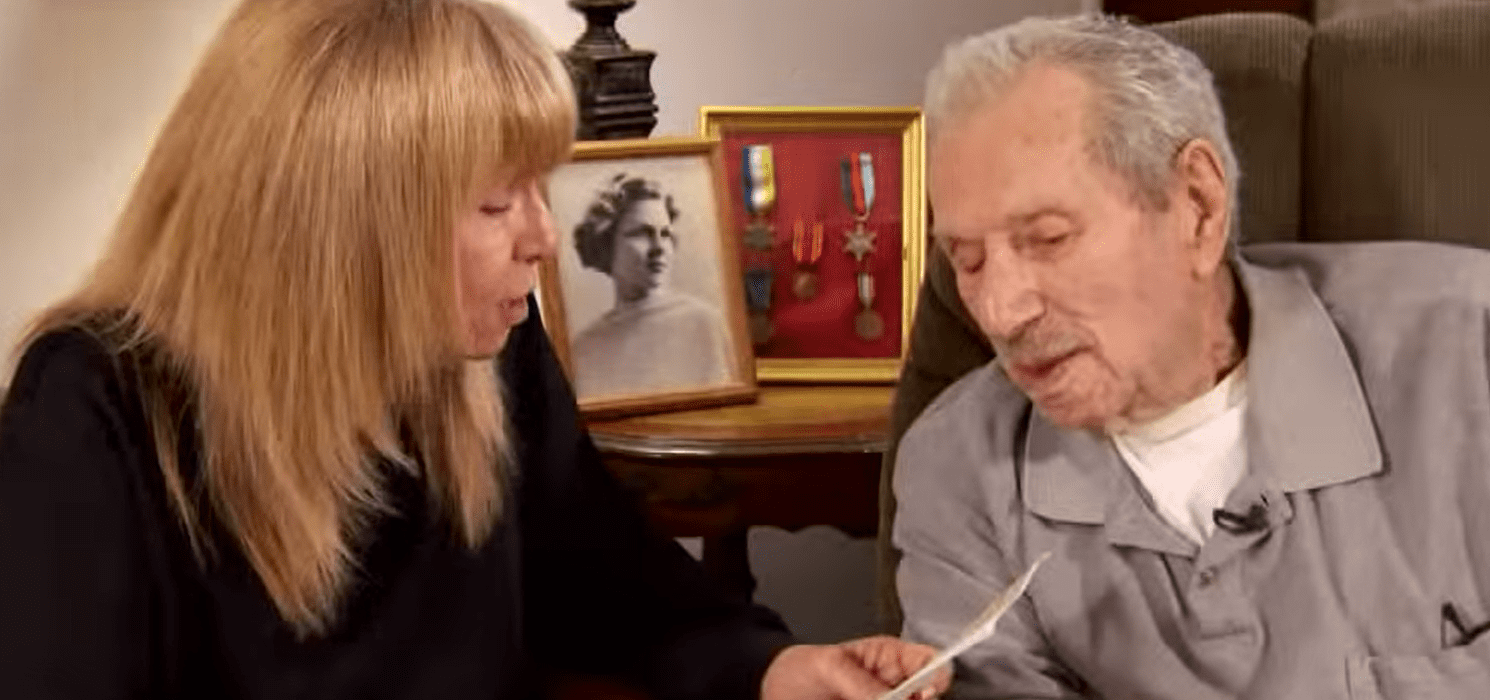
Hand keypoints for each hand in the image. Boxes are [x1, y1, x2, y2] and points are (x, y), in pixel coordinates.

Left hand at [760, 635, 949, 699]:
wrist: (774, 690)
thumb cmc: (801, 667)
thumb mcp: (828, 665)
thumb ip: (859, 682)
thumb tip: (888, 699)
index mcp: (891, 659)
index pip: (931, 663)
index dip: (937, 677)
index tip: (923, 693)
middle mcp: (894, 688)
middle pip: (925, 697)